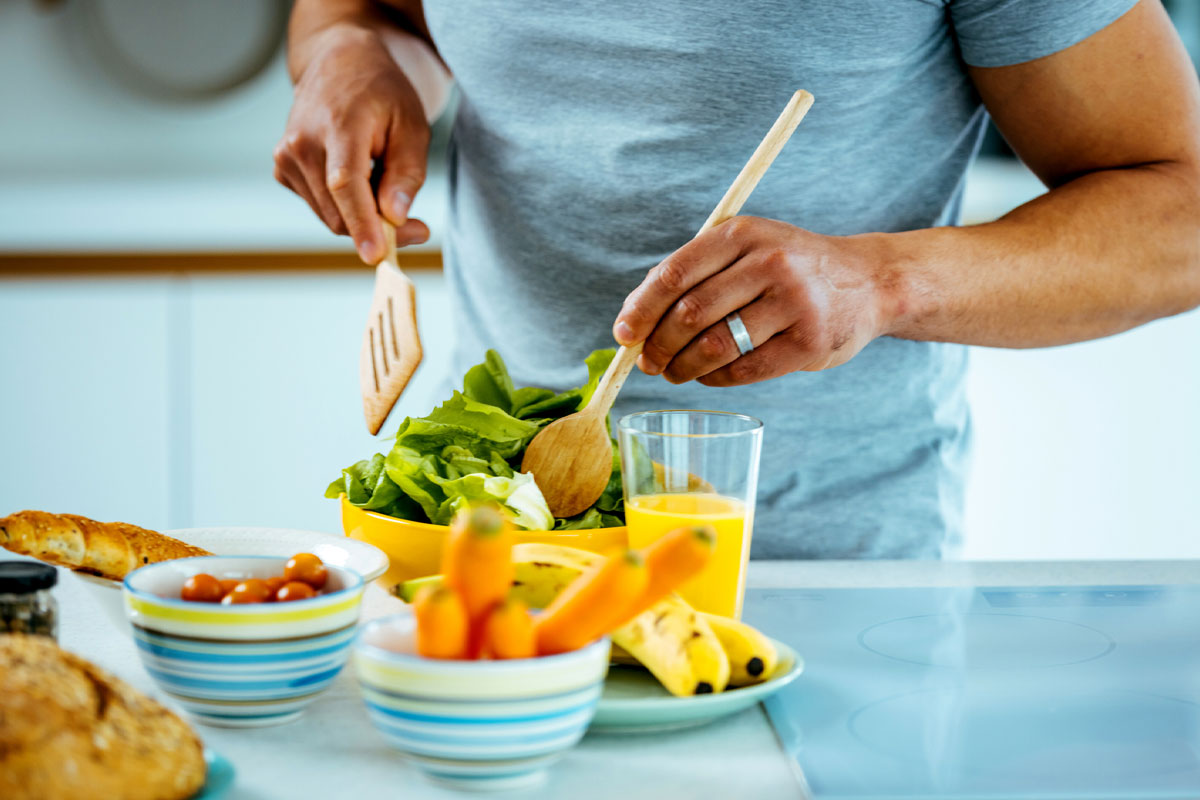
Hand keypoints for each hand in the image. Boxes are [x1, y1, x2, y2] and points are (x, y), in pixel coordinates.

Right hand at [274, 24, 430, 263]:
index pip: (345, 185)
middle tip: (418, 228)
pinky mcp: (282, 170)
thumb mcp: (412, 126)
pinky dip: (344, 206)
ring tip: (383, 180)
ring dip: (362, 216)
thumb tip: (395, 216)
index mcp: (337, 126)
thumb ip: (407, 173)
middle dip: (379, 230)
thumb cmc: (382, 94)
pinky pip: (321, 207)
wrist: (339, 64)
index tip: (377, 255)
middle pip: (340, 212)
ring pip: (331, 216)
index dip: (362, 224)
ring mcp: (286, 158)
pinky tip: (358, 175)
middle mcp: (301, 144)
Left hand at [612, 217, 900, 386]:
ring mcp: (794, 304)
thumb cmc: (790, 268)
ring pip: (715, 346)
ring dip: (682, 367)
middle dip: (658, 345)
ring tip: (672, 373)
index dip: (641, 309)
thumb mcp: (748, 247)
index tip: (623, 334)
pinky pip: (744, 370)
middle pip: (690, 314)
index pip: (675, 274)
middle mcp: (770, 263)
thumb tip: (635, 316)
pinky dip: (714, 379)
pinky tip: (705, 376)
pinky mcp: (809, 343)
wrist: (869, 282)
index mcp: (743, 233)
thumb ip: (695, 271)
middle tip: (648, 362)